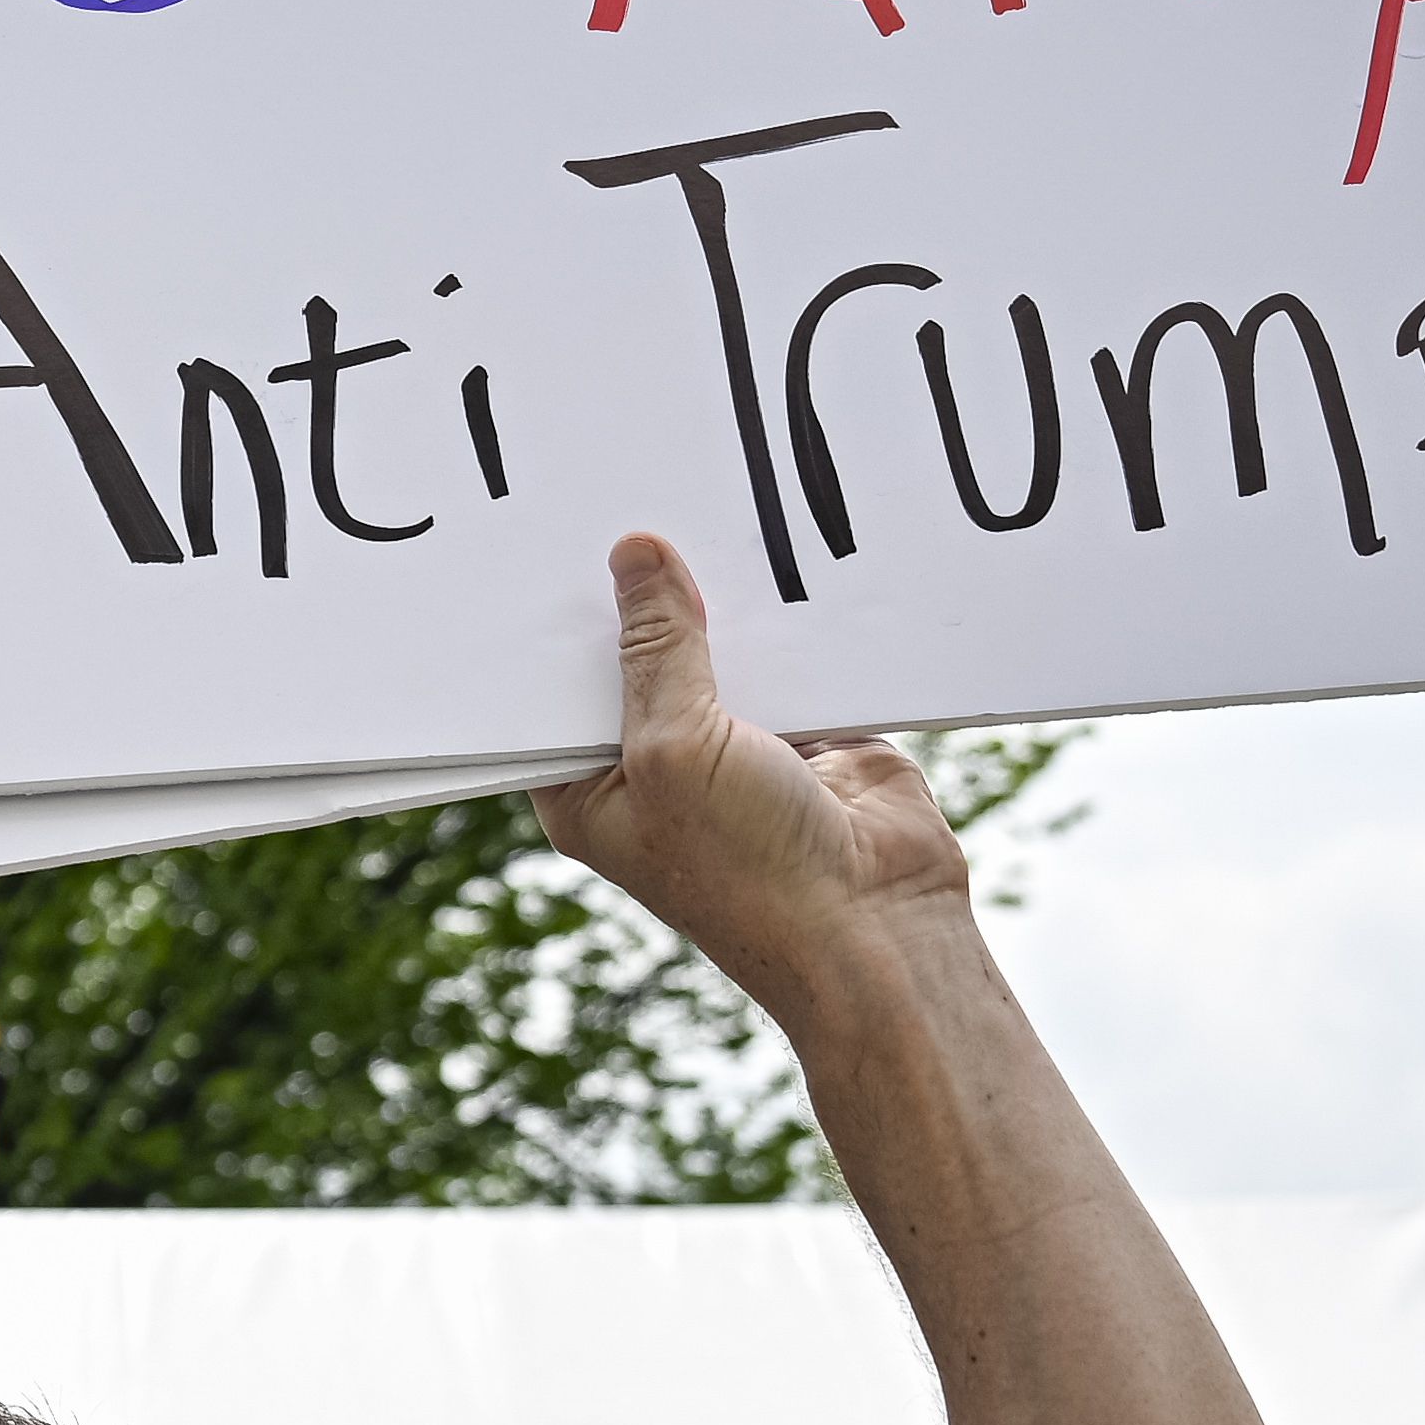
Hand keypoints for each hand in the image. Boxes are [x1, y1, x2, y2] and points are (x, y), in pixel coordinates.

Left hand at [528, 533, 972, 1038]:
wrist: (879, 926)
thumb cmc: (751, 871)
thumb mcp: (674, 747)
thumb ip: (656, 649)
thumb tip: (635, 554)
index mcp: (590, 788)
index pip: (554, 692)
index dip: (552, 628)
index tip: (545, 543)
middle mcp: (658, 766)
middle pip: (637, 657)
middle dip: (639, 597)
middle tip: (624, 498)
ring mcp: (736, 749)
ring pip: (718, 648)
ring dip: (720, 600)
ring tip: (702, 502)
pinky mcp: (812, 734)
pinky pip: (794, 656)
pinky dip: (793, 620)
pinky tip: (780, 553)